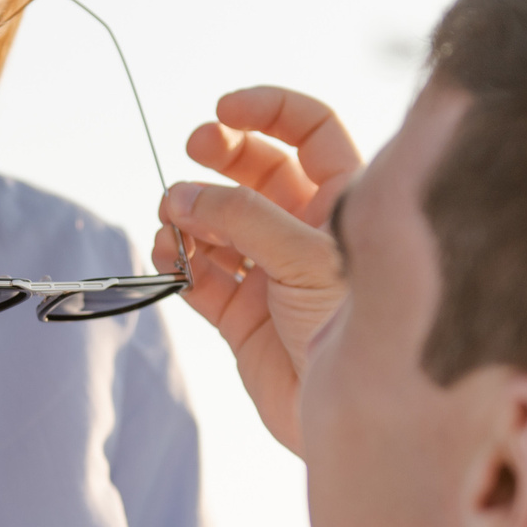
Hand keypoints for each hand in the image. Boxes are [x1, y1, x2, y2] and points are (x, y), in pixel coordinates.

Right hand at [154, 86, 361, 454]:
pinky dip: (178, 261)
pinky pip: (199, 274)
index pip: (310, 131)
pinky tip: (170, 256)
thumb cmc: (356, 330)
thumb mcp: (308, 259)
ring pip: (219, 221)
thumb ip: (243, 219)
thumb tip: (182, 193)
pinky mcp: (241, 315)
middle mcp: (306, 230)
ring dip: (190, 212)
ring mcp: (271, 271)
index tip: (224, 109)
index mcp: (344, 202)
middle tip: (191, 150)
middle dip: (220, 156)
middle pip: (256, 169)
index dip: (269, 111)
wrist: (355, 417)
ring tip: (172, 217)